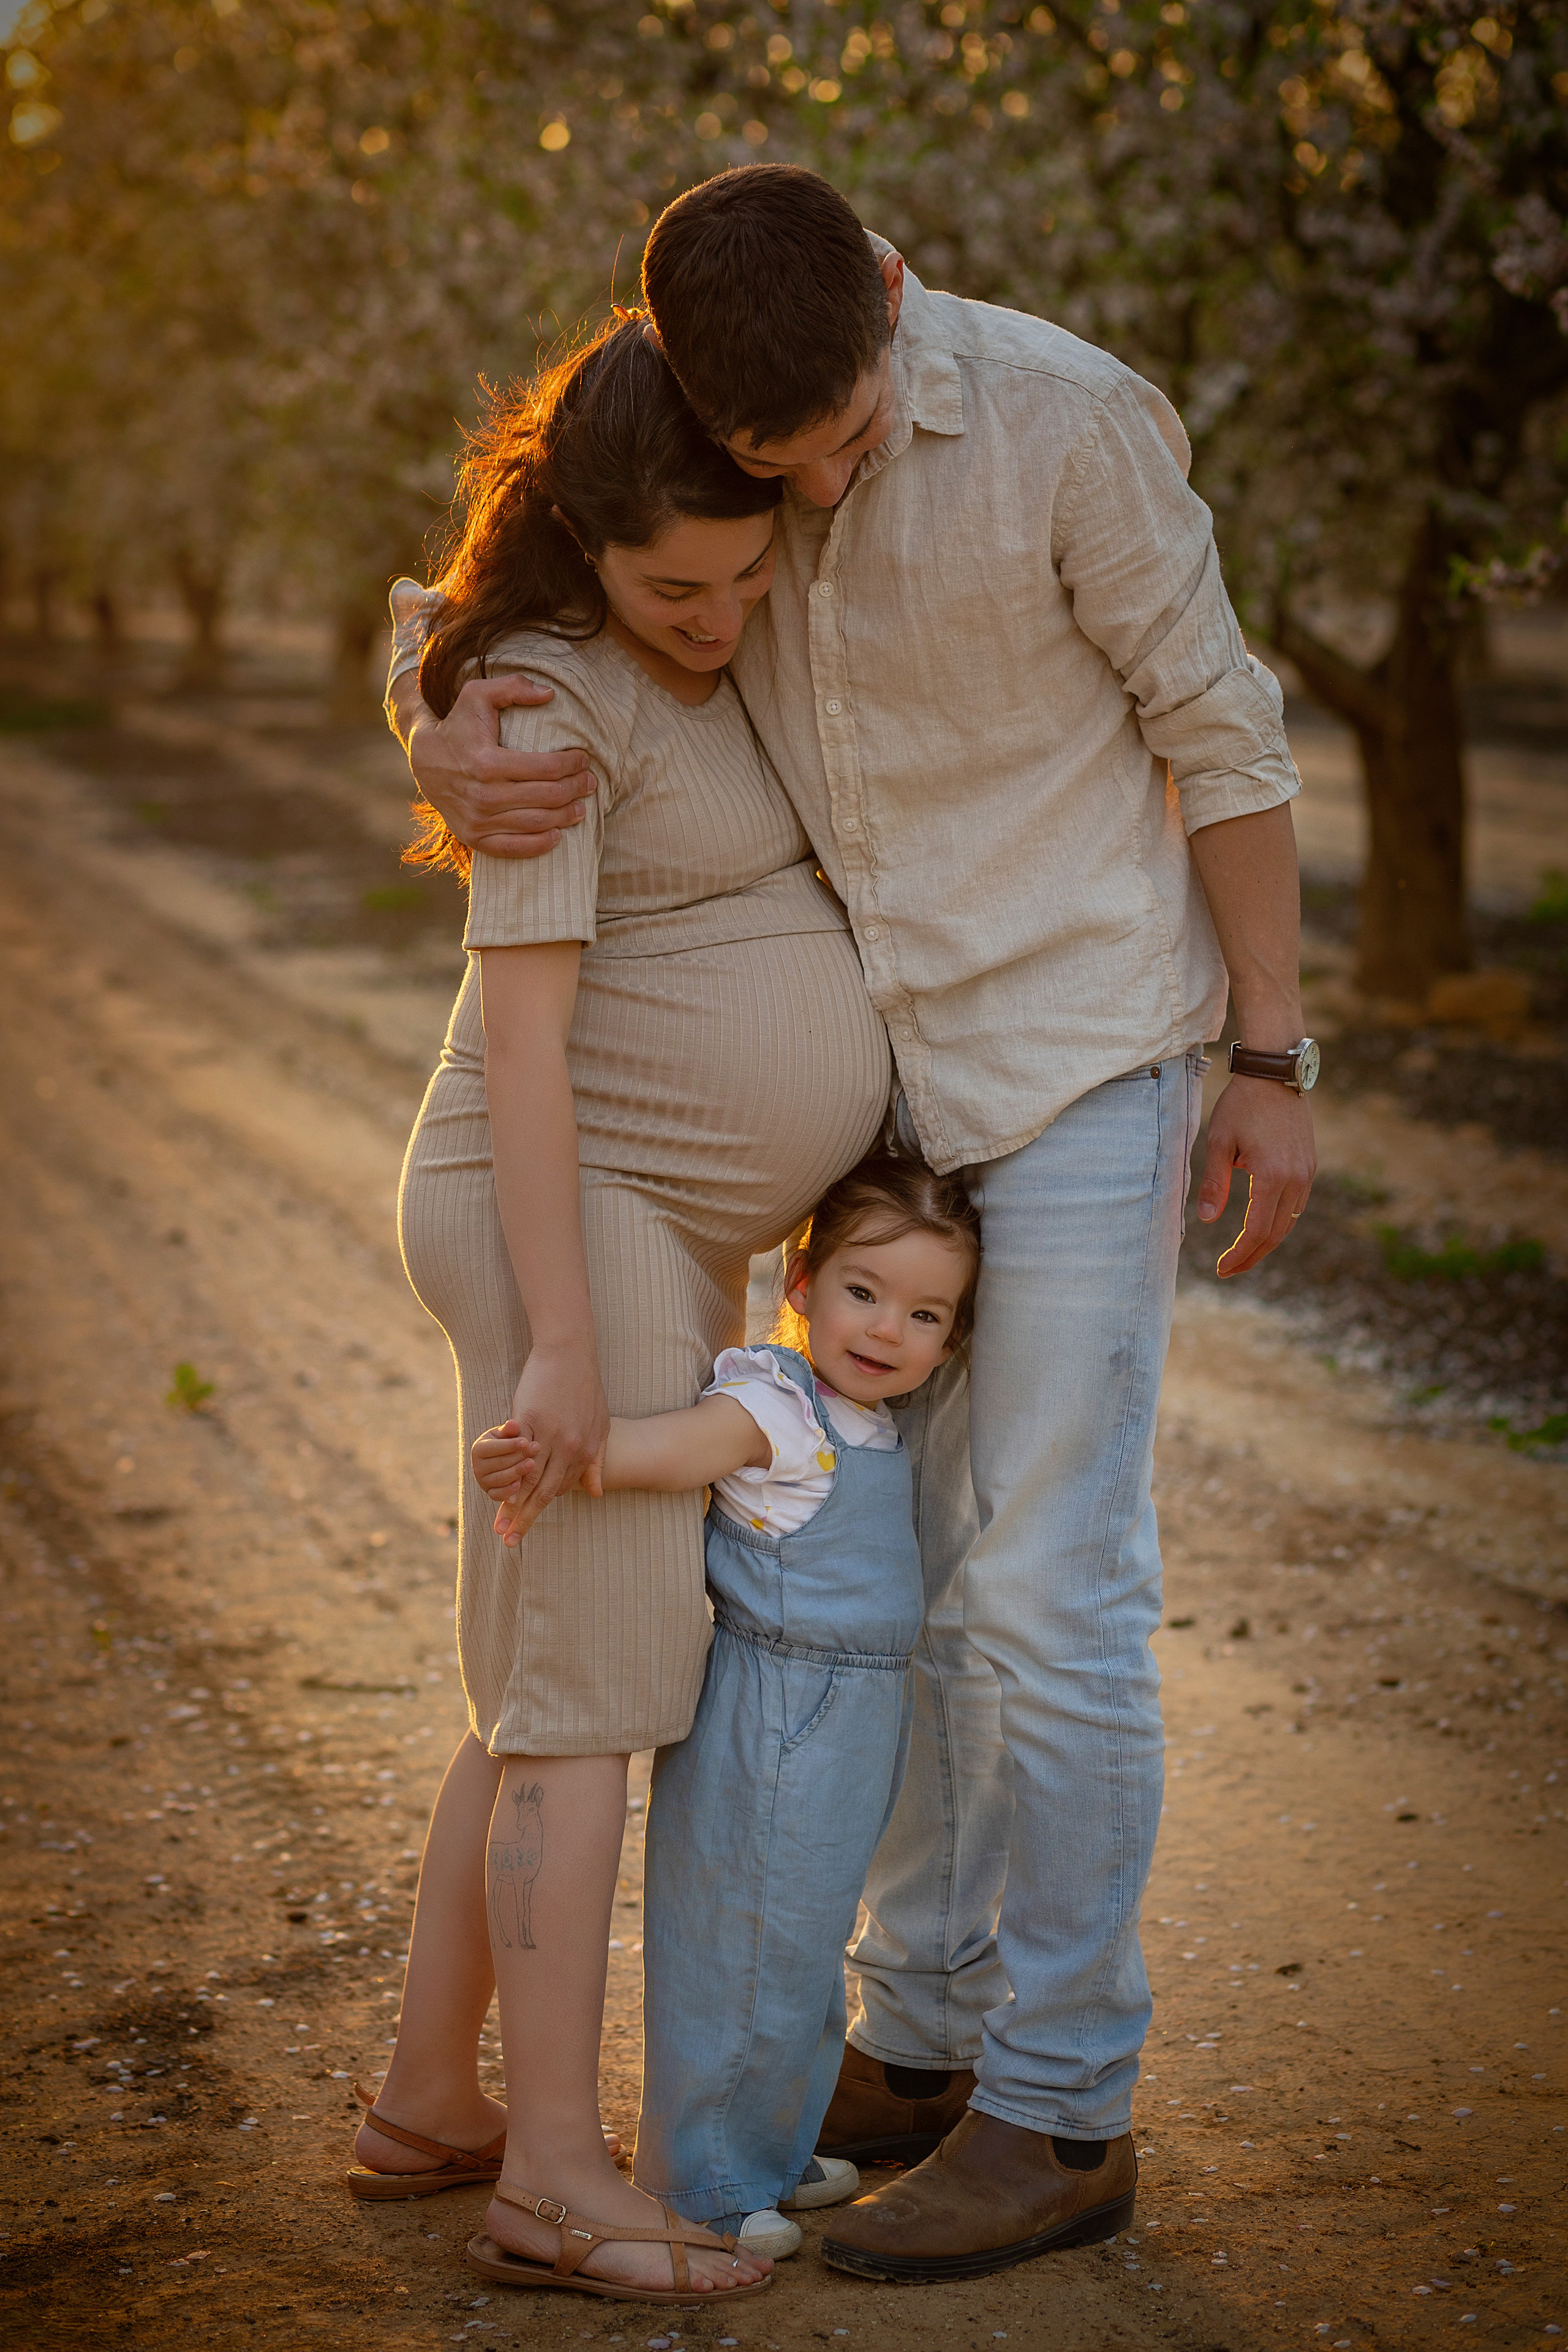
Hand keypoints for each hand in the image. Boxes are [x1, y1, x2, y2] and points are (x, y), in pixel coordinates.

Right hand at [404, 673, 596, 859]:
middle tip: (589, 783)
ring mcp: (477, 820)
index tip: (584, 760)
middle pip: (547, 797)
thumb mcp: (478, 695)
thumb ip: (513, 687)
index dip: (572, 764)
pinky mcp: (473, 837)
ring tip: (581, 808)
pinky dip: (539, 845)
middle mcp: (483, 795)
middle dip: (575, 789)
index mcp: (487, 762)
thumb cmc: (459, 726)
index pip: (546, 767)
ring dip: (565, 816)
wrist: (424, 760)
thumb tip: (549, 694)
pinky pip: (513, 849)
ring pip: (535, 823)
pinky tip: (557, 836)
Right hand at [472, 1422, 540, 1504]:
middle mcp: (477, 1466)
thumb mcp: (505, 1433)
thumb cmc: (506, 1442)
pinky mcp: (490, 1493)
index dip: (511, 1445)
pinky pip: (498, 1495)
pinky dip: (508, 1491)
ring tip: (533, 1464)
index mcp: (478, 1449)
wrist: (502, 1458)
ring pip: (500, 1479)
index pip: (495, 1447)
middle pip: (500, 1463)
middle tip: (536, 1449)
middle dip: (519, 1456)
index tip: (526, 1441)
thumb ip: (509, 1429)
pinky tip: (520, 1485)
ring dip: (517, 1472)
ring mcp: (483, 1481)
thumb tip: (513, 1424)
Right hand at [492, 1347, 609, 1545]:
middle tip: (510, 1542)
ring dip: (514, 1505)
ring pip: (530, 1478)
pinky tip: (498, 1491)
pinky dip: (508, 1472)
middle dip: (527, 1520)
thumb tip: (596, 1495)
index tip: (525, 1528)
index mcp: (586, 1450)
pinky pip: (518, 1454)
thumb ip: (597, 1462)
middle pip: (545, 1492)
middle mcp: (571, 1447)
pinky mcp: (531, 1420)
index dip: (540, 1510)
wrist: (571, 1353)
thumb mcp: (600, 1426)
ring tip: (500, 1526)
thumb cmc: (585, 1388)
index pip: (560, 1489)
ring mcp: (550, 1435)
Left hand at [1195, 1077, 1315, 1276]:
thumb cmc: (1242, 1105)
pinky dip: (1278, 1221)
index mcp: (1272, 1176)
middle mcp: (1296, 1179)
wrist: (1275, 1073)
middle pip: (1275, 1234)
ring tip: (1242, 1253)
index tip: (1221, 1269)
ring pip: (1289, 1222)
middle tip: (1228, 1270)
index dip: (1239, 1254)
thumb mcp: (1219, 1142)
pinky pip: (1296, 1204)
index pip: (1256, 1231)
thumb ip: (1214, 1183)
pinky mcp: (1309, 1165)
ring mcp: (1307, 1172)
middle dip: (1251, 1256)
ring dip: (1266, 1241)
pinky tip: (1260, 1225)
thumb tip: (1206, 1219)